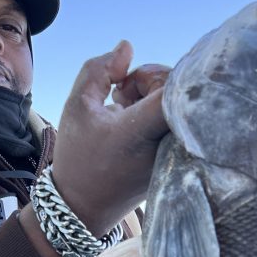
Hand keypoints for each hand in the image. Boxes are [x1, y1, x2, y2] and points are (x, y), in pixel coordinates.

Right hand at [52, 42, 169, 236]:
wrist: (84, 209)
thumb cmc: (79, 157)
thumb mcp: (77, 105)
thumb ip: (99, 69)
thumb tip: (127, 47)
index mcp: (143, 130)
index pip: (173, 84)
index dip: (152, 74)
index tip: (127, 80)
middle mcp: (168, 144)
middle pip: (179, 91)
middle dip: (150, 82)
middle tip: (119, 93)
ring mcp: (177, 155)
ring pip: (179, 106)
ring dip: (153, 98)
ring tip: (123, 109)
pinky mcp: (178, 161)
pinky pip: (178, 124)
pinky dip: (157, 115)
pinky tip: (133, 124)